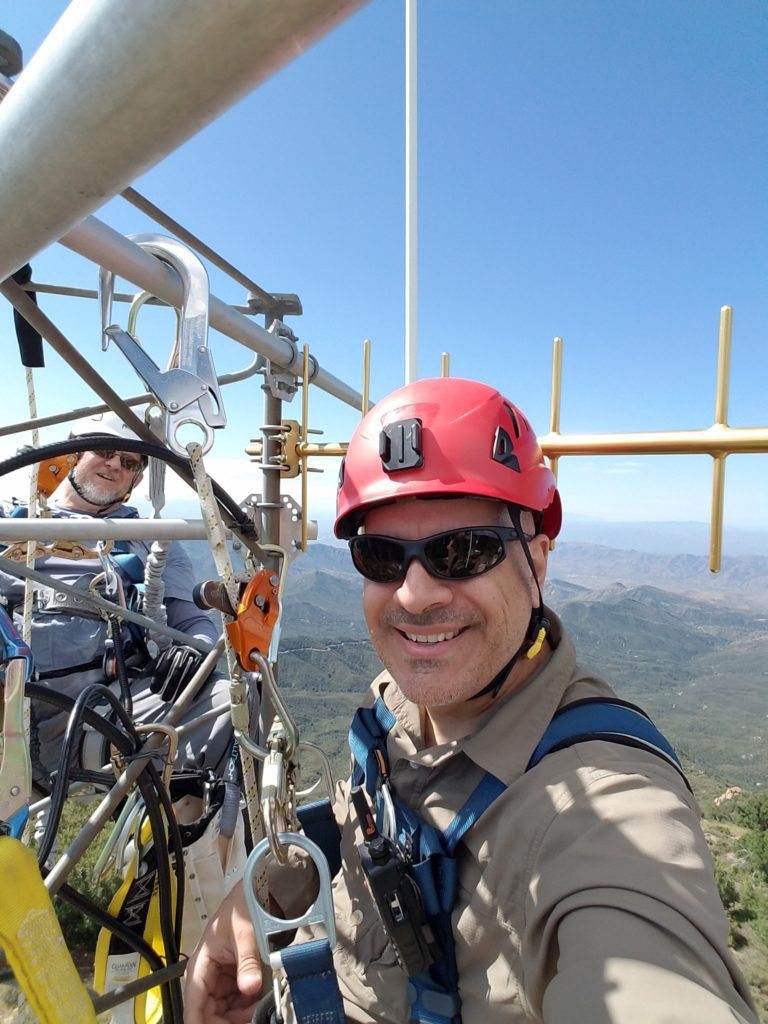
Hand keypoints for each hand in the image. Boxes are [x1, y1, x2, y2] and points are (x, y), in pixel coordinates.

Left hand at [149, 643, 204, 701]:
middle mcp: (184, 653)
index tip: (154, 690)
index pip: (164, 664)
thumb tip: (138, 676)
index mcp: (171, 651)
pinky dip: (193, 688)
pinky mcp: (205, 665)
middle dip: (170, 687)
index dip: (158, 679)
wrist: (194, 647)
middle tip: (164, 698)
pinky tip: (187, 696)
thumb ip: (150, 668)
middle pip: (177, 671)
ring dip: (181, 690)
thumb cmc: (172, 658)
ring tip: (173, 700)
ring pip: (188, 675)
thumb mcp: (160, 659)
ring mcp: (196, 658)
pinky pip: (200, 678)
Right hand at [184, 882, 262, 1023]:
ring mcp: (220, 980)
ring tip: (258, 1011)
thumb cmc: (242, 908)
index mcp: (200, 966)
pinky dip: (247, 1008)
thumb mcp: (246, 935)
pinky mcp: (233, 979)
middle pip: (209, 1015)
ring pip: (224, 1013)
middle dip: (229, 1022)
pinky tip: (259, 1004)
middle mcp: (206, 976)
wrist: (256, 892)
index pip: (193, 1009)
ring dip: (240, 1017)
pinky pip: (237, 1003)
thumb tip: (250, 987)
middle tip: (251, 1020)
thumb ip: (248, 963)